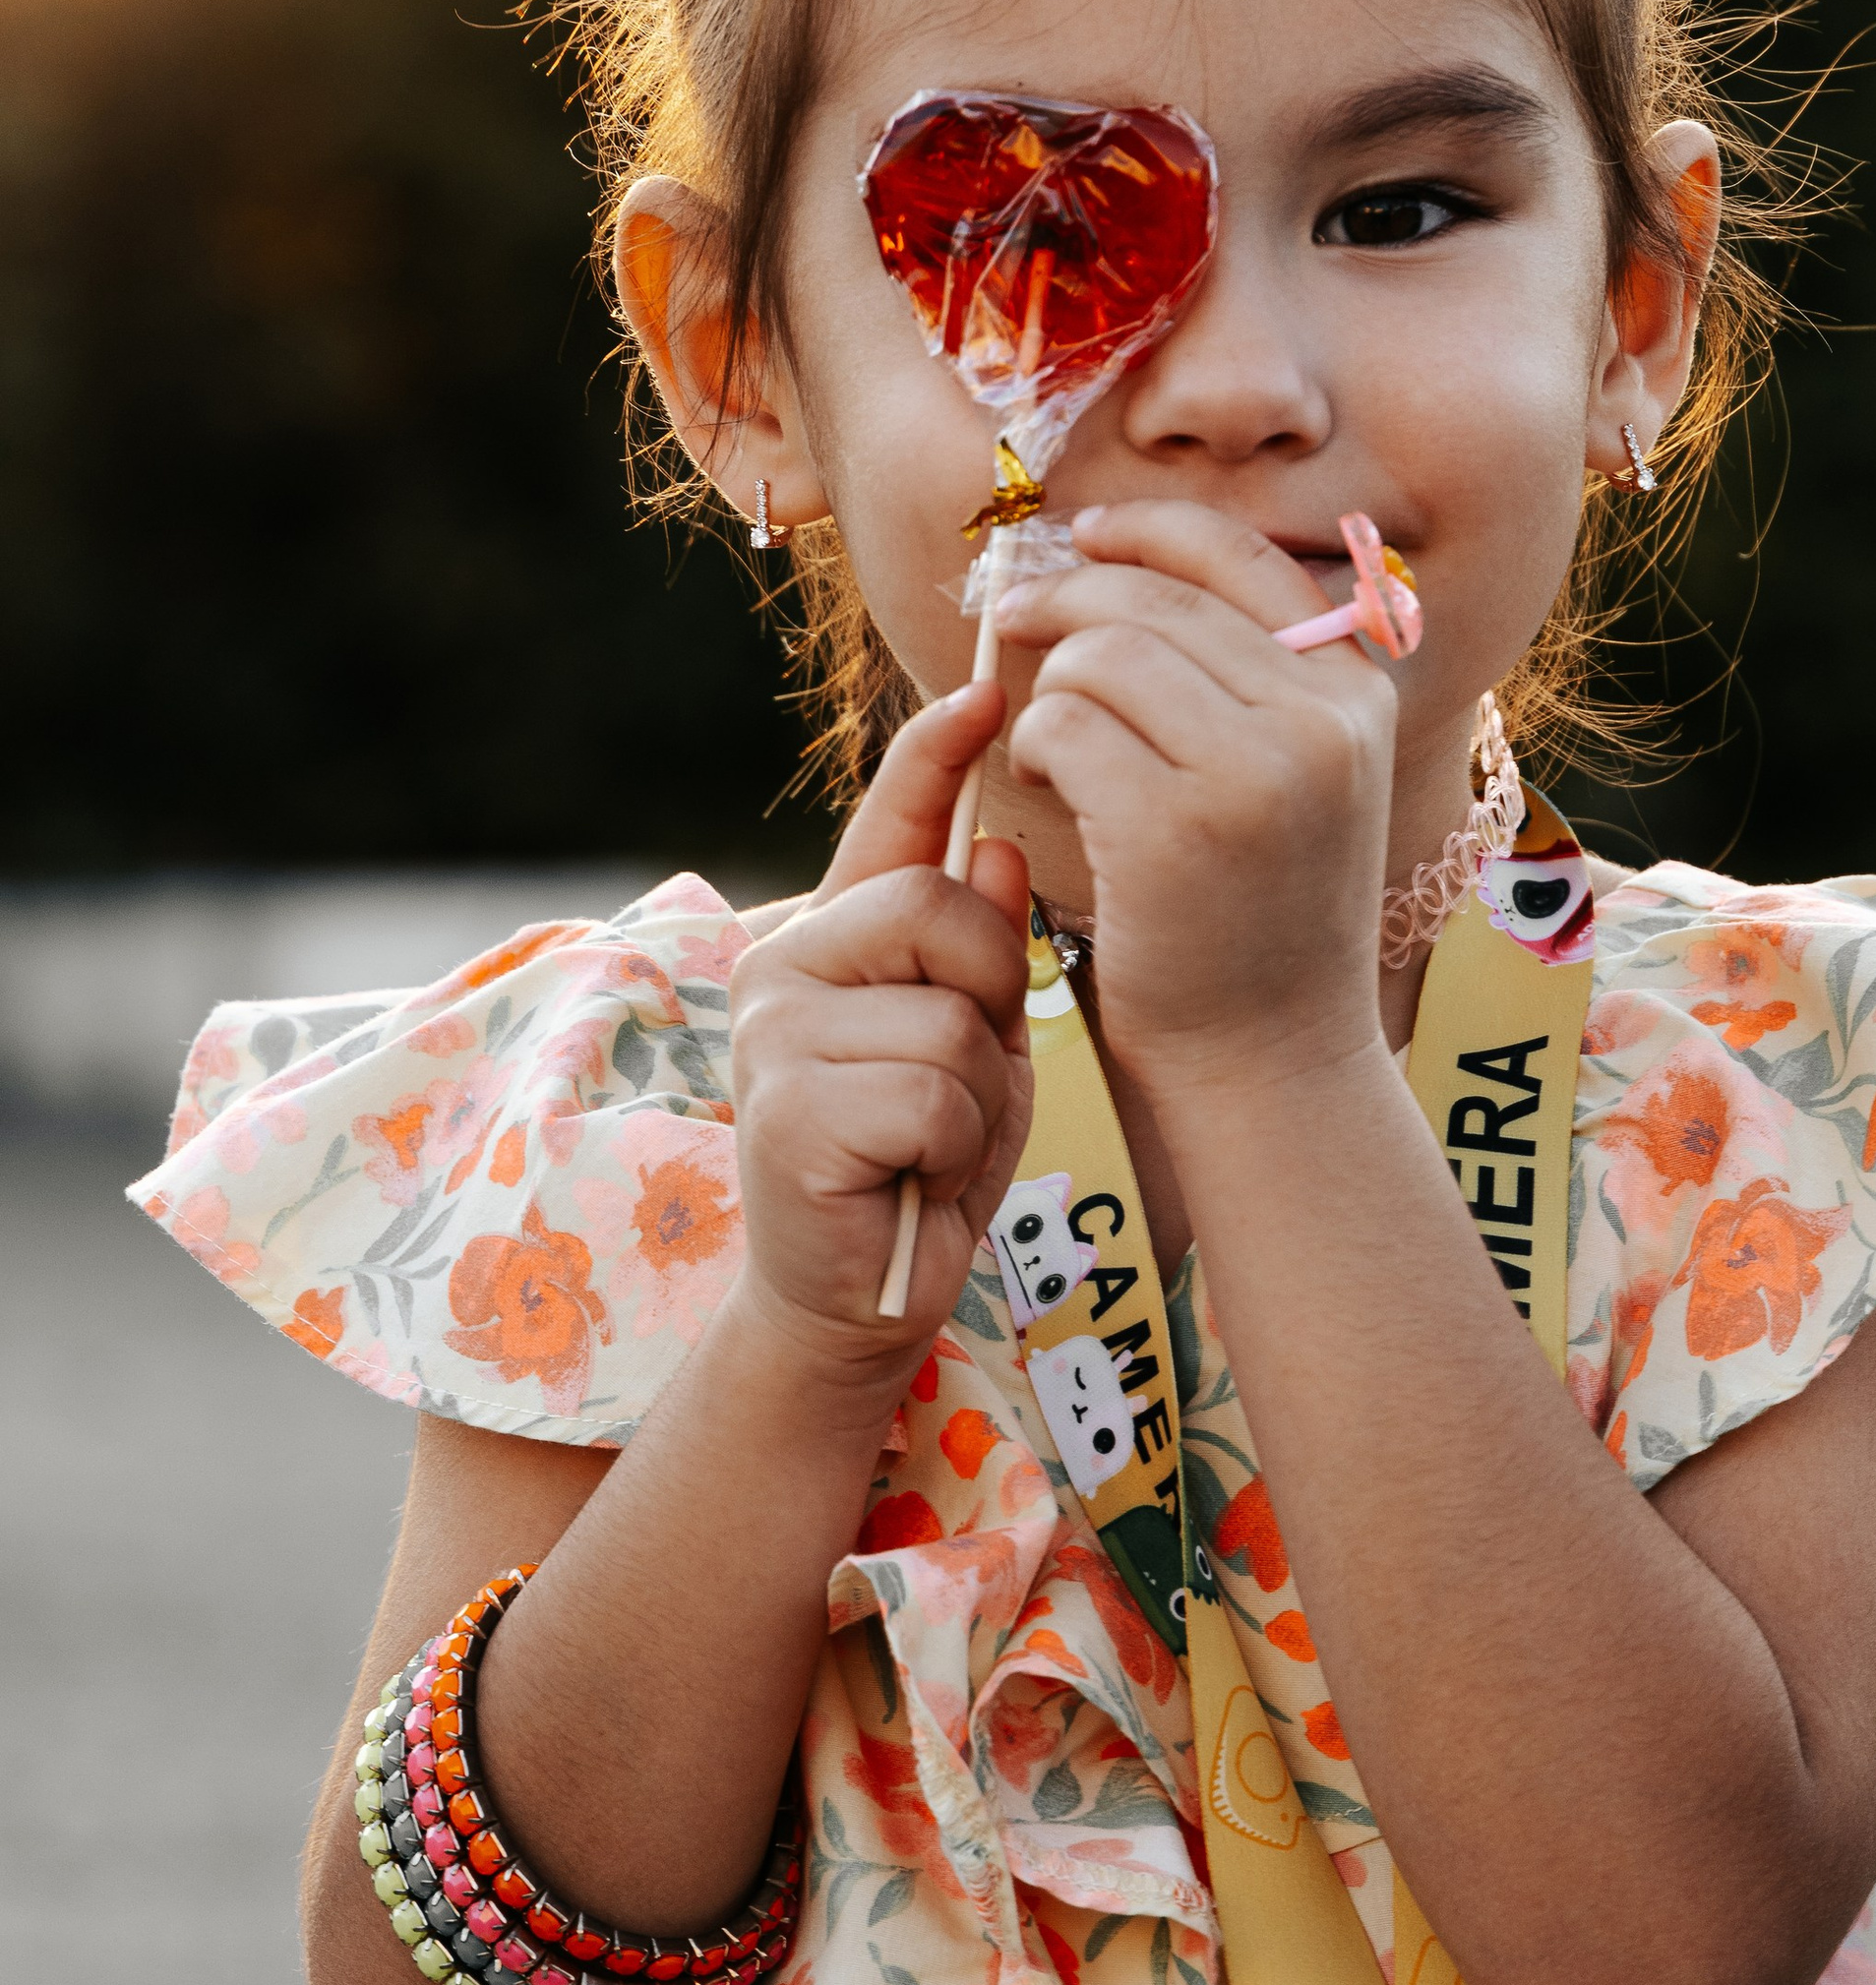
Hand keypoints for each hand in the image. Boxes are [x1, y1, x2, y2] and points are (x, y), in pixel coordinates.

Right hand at [725, 682, 1033, 1384]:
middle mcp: (785, 963)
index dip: (934, 753)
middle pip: (937, 906)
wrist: (860, 1296)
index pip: (890, 820)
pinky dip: (950, 1148)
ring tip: (931, 1142)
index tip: (984, 688)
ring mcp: (774, 1034)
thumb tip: (992, 851)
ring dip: (974, 1093)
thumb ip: (979, 953)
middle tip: (961, 1077)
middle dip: (989, 991)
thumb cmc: (927, 1159)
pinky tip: (907, 1180)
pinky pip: (930, 1095)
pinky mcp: (784, 1111)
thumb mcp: (979, 1041)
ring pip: (948, 1015)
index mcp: (836, 932)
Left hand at [991, 499, 1394, 1094]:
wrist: (1271, 1061)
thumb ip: (1256, 678)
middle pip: (1151, 600)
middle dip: (1064, 606)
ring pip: (1099, 656)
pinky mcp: (1174, 827)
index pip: (1241, 555)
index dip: (1149, 530)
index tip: (1086, 536)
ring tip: (1055, 755)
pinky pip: (1063, 724)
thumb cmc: (1260, 918)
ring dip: (1050, 694)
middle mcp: (1323, 720)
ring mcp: (1254, 772)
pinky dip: (1035, 748)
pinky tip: (1047, 792)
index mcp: (1359, 693)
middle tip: (1010, 632)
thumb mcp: (1302, 779)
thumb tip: (1134, 557)